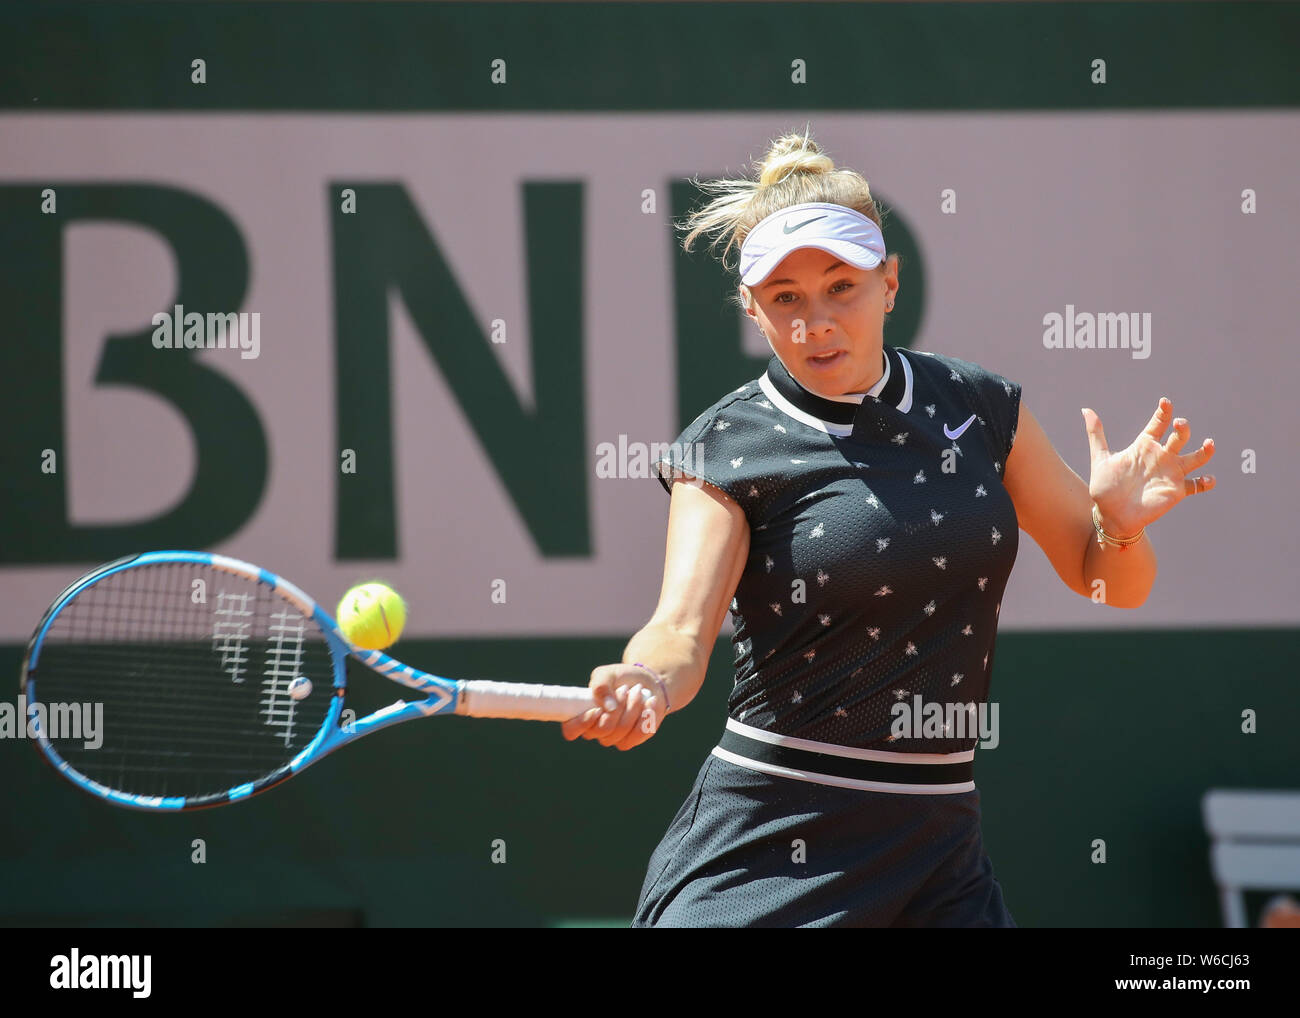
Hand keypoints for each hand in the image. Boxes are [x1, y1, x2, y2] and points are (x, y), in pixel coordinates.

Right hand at [561, 663, 666, 750]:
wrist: (645, 682)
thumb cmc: (620, 678)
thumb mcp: (607, 673)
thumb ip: (601, 685)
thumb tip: (608, 707)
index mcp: (581, 714)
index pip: (571, 730)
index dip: (582, 723)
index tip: (596, 709)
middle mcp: (595, 730)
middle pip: (602, 729)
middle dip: (617, 706)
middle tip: (625, 689)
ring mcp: (614, 737)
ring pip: (621, 731)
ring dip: (632, 708)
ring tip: (638, 691)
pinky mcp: (632, 739)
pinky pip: (638, 734)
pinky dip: (646, 716)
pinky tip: (649, 703)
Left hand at [1082, 397, 1215, 536]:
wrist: (1111, 515)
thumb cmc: (1105, 486)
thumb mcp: (1100, 458)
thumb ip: (1096, 434)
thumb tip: (1085, 410)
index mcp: (1144, 446)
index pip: (1158, 424)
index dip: (1163, 412)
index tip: (1165, 403)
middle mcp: (1161, 456)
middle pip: (1179, 437)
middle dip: (1182, 428)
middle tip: (1180, 424)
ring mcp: (1171, 473)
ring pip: (1195, 457)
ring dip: (1204, 451)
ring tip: (1208, 444)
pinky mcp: (1176, 490)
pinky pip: (1196, 485)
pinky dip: (1205, 482)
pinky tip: (1208, 479)